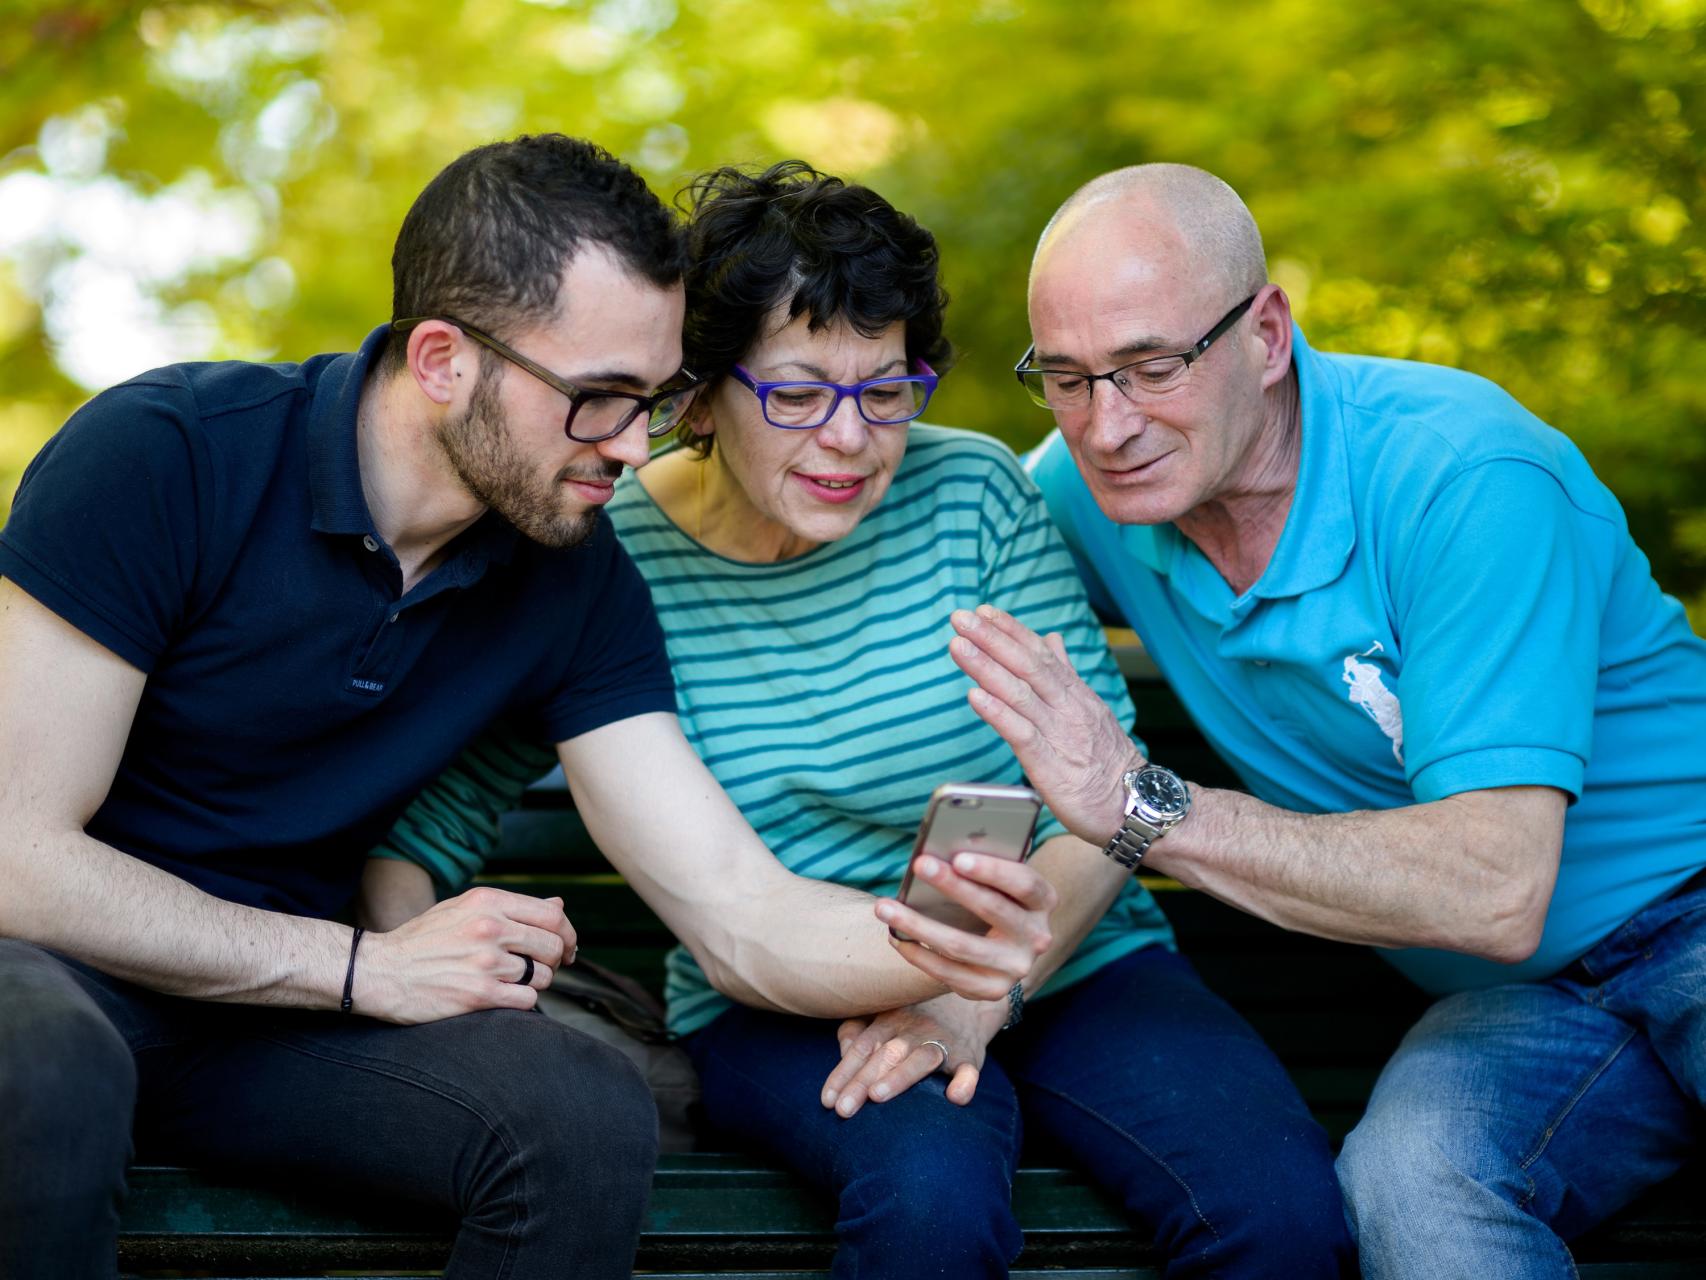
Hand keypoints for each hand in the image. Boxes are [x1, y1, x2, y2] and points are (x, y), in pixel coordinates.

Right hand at [355, 886, 577, 1023]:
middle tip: (544, 969)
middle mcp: (490, 928)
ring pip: (543, 975)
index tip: (568, 947)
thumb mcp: (464, 909)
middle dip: (556, 961)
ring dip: (537, 983)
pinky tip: (505, 997)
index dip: (568, 934)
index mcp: (488, 902)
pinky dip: (522, 1002)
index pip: (552, 916)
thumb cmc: (423, 940)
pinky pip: (527, 1000)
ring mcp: (485, 962)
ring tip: (516, 983)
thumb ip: (512, 907)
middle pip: (553, 946)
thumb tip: (559, 906)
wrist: (379, 971)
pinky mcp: (478, 995)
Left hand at [821, 992, 1004, 1116]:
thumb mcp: (885, 1015)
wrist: (968, 1005)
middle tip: (843, 1110)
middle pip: (885, 1055)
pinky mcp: (968, 1056)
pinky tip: (956, 1097)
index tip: (827, 1100)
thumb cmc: (915, 1018)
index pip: (862, 1047)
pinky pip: (969, 1069)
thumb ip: (858, 1030)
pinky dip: (965, 1082)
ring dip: (899, 1077)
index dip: (843, 1072)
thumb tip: (842, 1051)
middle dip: (862, 1082)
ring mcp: (943, 1041)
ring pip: (920, 1058)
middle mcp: (914, 1028)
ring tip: (877, 1096)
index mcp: (890, 1018)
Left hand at [873, 850, 1053, 999]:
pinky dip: (918, 954)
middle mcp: (1038, 937)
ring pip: (962, 946)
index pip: (1024, 883)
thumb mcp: (999, 881)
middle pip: (992, 910)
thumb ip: (982, 867)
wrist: (1004, 947)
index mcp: (1044, 900)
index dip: (993, 871)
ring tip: (884, 907)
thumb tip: (939, 853)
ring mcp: (1016, 968)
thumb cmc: (994, 897)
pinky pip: (949, 974)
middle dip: (952, 886)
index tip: (958, 858)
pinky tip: (895, 938)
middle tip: (918, 865)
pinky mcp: (992, 990)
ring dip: (918, 925)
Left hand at [949, 604, 1143, 843]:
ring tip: (959, 646)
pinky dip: (998, 714)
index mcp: (1075, 694)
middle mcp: (1067, 708)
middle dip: (992, 639)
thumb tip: (1051, 638)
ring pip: (1020, 694)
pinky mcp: (1051, 765)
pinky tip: (975, 697)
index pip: (1041, 653)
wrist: (1137, 806)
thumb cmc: (1108, 762)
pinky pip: (1022, 735)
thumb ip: (1066, 673)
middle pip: (1027, 666)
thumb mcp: (1089, 709)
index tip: (984, 611)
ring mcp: (1060, 735)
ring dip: (987, 668)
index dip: (1011, 631)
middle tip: (961, 618)